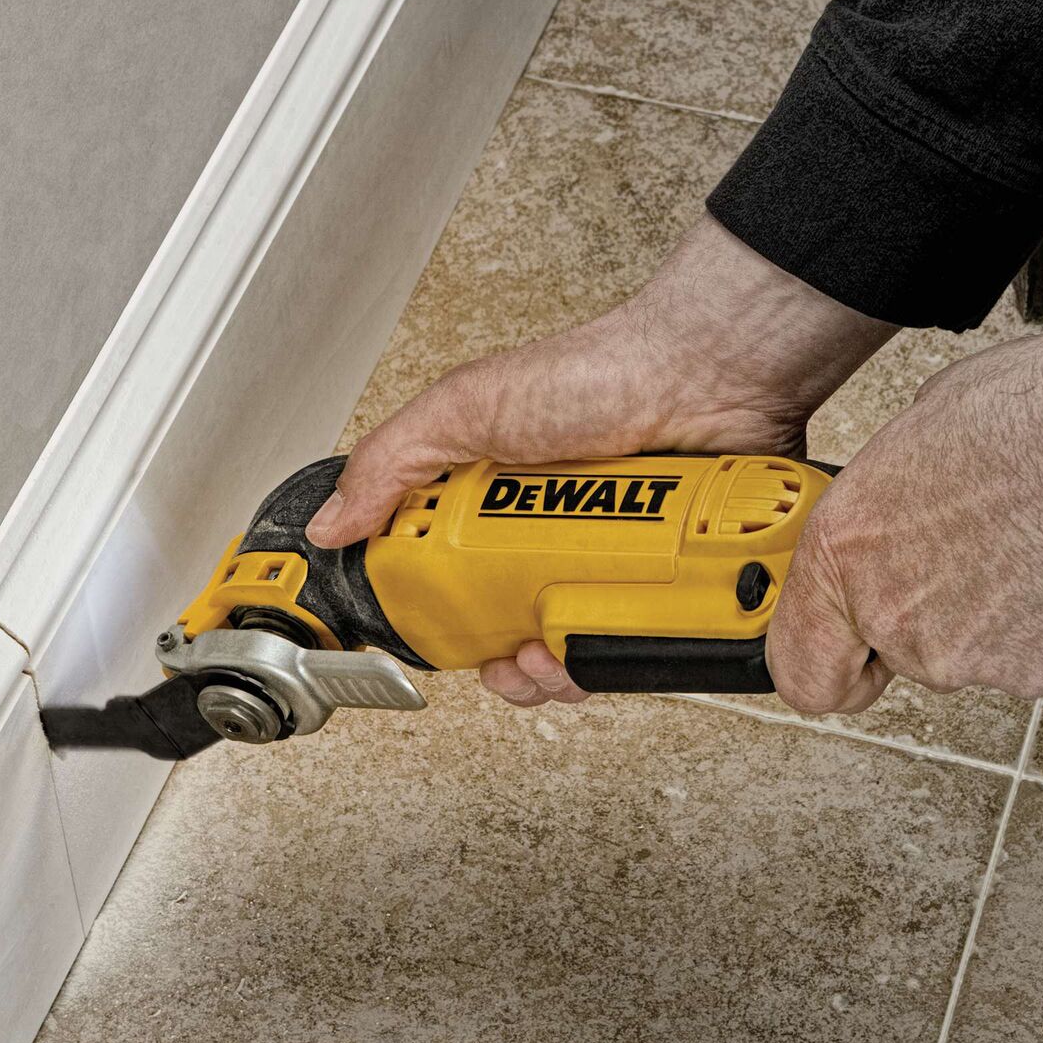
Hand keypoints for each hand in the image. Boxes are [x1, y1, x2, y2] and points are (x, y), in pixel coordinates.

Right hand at [308, 213, 894, 705]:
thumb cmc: (600, 370)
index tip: (448, 644)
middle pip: (519, 635)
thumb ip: (393, 462)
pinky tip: (613, 641)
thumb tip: (332, 521)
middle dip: (510, 667)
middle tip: (513, 659)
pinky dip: (624, 655)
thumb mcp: (468, 407)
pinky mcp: (666, 579)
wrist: (710, 374)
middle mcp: (557, 535)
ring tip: (560, 655)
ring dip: (562, 672)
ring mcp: (614, 560)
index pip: (458, 585)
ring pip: (578, 651)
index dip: (449, 625)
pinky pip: (641, 642)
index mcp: (499, 501)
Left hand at [766, 328, 1042, 713]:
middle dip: (926, 610)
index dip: (827, 659)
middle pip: (896, 650)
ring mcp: (966, 655)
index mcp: (846, 551)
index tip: (846, 651)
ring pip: (966, 652)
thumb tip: (899, 499)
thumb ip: (889, 493)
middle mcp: (895, 615)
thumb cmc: (1033, 416)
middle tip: (970, 549)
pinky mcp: (1039, 674)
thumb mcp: (922, 426)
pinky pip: (1030, 656)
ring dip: (989, 612)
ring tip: (1028, 540)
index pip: (798, 666)